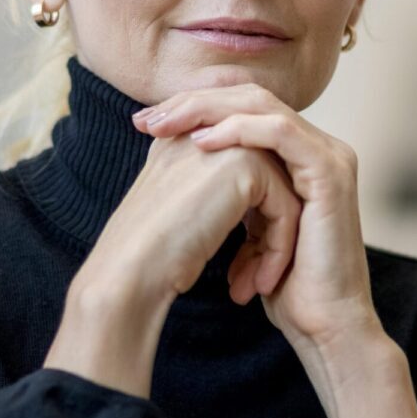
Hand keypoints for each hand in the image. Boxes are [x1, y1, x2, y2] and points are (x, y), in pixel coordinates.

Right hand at [47, 111, 303, 398]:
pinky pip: (285, 207)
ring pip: (281, 194)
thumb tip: (244, 208)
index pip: (240, 171)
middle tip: (256, 276)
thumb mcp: (179, 213)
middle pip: (266, 179)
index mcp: (181, 139)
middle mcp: (202, 132)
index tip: (241, 268)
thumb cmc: (147, 256)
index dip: (248, 219)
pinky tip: (260, 284)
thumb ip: (206, 195)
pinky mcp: (246, 165)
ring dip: (276, 244)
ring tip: (258, 285)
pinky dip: (278, 249)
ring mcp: (226, 143)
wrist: (131, 268)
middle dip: (267, 229)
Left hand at [133, 82, 378, 353]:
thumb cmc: (282, 285)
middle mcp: (316, 146)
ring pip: (262, 105)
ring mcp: (328, 156)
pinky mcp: (330, 172)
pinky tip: (202, 141)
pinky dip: (238, 131)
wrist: (321, 324)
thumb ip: (230, 191)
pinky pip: (279, 132)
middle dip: (193, 103)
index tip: (146, 124)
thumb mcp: (245, 226)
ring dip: (208, 111)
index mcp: (297, 155)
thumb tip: (181, 168)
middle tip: (147, 119)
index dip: (193, 109)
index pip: (241, 109)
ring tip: (165, 125)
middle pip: (249, 97)